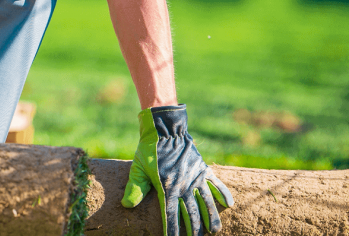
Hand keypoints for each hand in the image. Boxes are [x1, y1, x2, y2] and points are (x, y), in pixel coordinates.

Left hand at [122, 104, 234, 235]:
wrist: (165, 130)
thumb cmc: (149, 150)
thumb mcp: (138, 168)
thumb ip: (135, 187)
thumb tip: (126, 205)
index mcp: (166, 187)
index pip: (170, 214)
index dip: (172, 229)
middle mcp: (183, 185)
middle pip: (191, 213)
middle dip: (193, 229)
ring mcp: (195, 177)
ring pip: (206, 202)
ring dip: (211, 217)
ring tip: (214, 231)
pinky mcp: (203, 169)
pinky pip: (216, 183)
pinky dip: (223, 193)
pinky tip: (230, 204)